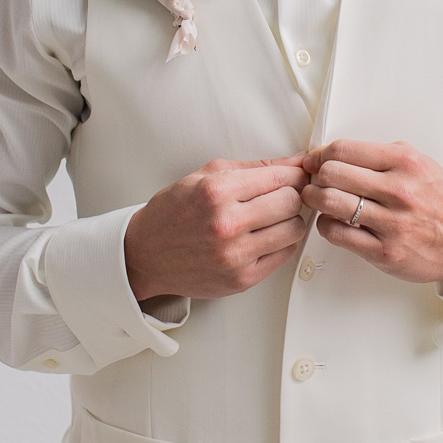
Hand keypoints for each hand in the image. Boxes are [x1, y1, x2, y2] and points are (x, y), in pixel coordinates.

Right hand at [124, 156, 307, 302]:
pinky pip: (284, 255)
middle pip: (291, 202)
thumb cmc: (174, 211)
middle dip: (292, 196)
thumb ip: (254, 168)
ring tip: (273, 218)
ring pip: (294, 229)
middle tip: (282, 196)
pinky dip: (281, 243)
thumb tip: (296, 163)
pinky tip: (265, 236)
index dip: (293, 175)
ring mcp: (234, 255)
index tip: (295, 176)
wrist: (146, 254)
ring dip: (289, 221)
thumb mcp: (206, 175)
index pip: (280, 178)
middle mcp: (226, 224)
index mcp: (217, 191)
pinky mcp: (241, 279)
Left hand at [299, 139, 442, 289]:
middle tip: (314, 180)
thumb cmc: (442, 202)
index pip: (344, 150)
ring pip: (330, 203)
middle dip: (316, 176)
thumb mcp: (420, 164)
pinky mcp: (384, 252)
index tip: (315, 160)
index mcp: (405, 162)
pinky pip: (337, 233)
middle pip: (332, 174)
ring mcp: (391, 223)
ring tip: (317, 199)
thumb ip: (382, 156)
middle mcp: (399, 190)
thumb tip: (335, 154)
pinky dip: (327, 225)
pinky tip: (334, 221)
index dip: (320, 154)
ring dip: (315, 199)